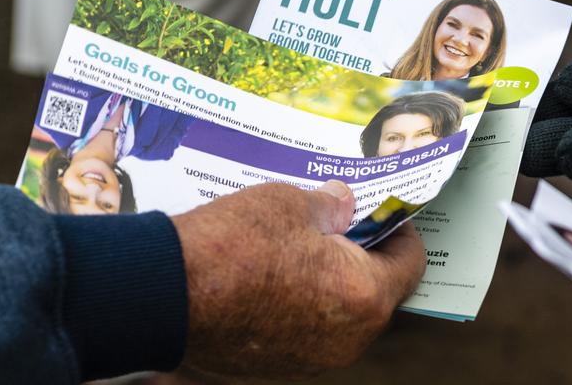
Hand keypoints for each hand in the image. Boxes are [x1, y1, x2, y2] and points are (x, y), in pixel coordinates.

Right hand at [172, 181, 424, 377]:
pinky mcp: (273, 368)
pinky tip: (275, 275)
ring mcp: (309, 361)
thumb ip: (331, 206)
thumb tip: (344, 203)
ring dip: (330, 283)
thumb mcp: (292, 203)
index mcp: (366, 297)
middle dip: (363, 257)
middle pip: (376, 293)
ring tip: (304, 245)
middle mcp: (346, 340)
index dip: (401, 232)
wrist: (161, 293)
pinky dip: (300, 305)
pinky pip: (303, 333)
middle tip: (345, 224)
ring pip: (338, 316)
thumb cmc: (234, 244)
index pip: (410, 264)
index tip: (388, 213)